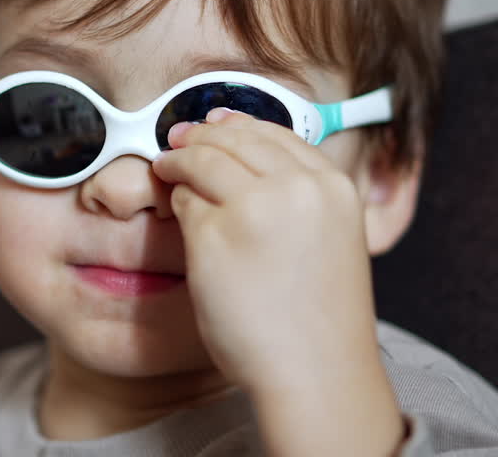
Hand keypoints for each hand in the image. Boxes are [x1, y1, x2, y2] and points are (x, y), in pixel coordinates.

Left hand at [151, 107, 402, 453]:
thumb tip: (244, 155)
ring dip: (179, 160)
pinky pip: (183, 201)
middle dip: (202, 134)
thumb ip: (299, 199)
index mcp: (333, 187)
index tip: (216, 124)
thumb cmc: (318, 320)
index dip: (240, 125)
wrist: (315, 374)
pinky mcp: (214, 233)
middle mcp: (297, 188)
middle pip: (237, 138)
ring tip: (164, 166)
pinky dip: (177, 202)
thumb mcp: (328, 239)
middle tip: (177, 138)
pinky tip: (174, 211)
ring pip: (203, 159)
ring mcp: (254, 207)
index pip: (278, 133)